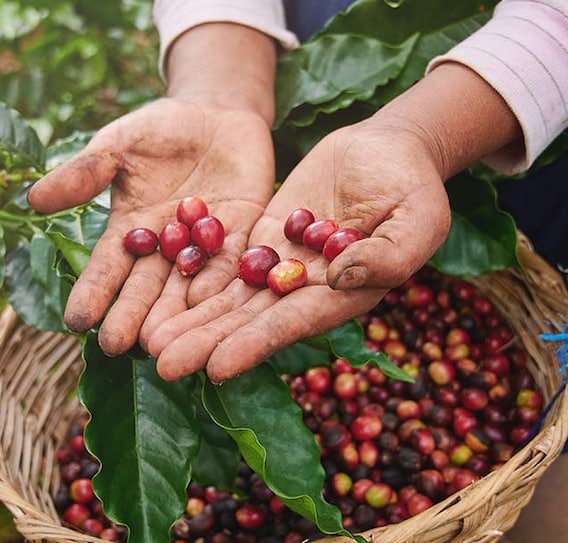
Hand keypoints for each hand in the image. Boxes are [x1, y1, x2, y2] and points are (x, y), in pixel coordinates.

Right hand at [27, 97, 275, 354]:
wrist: (217, 112)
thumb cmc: (158, 129)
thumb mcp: (117, 145)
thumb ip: (84, 173)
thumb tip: (32, 198)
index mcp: (129, 232)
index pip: (106, 269)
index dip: (92, 293)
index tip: (76, 320)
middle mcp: (164, 250)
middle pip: (146, 289)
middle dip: (131, 317)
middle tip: (117, 346)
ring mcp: (203, 248)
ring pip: (187, 288)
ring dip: (175, 317)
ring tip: (162, 345)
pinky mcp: (243, 237)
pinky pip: (231, 265)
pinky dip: (221, 285)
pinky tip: (210, 307)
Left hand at [145, 118, 452, 381]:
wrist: (390, 149)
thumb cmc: (415, 186)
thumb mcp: (418, 218)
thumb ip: (388, 253)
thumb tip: (338, 276)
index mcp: (344, 296)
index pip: (292, 324)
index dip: (254, 345)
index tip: (216, 367)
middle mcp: (306, 291)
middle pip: (249, 321)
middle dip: (206, 343)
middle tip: (162, 365)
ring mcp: (281, 266)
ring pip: (229, 299)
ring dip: (190, 321)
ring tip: (148, 343)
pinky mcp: (263, 240)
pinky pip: (224, 262)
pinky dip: (193, 280)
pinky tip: (158, 296)